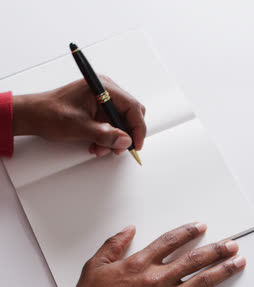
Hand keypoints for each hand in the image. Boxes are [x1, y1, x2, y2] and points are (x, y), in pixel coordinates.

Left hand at [12, 77, 145, 155]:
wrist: (33, 116)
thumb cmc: (49, 113)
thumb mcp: (79, 127)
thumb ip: (105, 134)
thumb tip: (124, 140)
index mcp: (102, 88)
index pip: (132, 107)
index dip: (137, 128)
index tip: (135, 144)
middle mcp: (105, 91)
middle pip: (130, 114)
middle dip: (126, 134)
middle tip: (118, 149)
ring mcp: (101, 101)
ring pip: (120, 123)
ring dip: (113, 139)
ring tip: (100, 148)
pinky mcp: (96, 110)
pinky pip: (110, 125)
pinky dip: (106, 138)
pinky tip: (95, 144)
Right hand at [46, 223, 245, 286]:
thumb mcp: (94, 267)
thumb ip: (113, 245)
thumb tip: (128, 230)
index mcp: (140, 264)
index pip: (170, 241)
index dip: (188, 232)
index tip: (200, 227)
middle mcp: (158, 280)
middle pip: (194, 260)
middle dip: (216, 250)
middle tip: (231, 244)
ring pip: (202, 283)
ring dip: (223, 271)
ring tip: (238, 263)